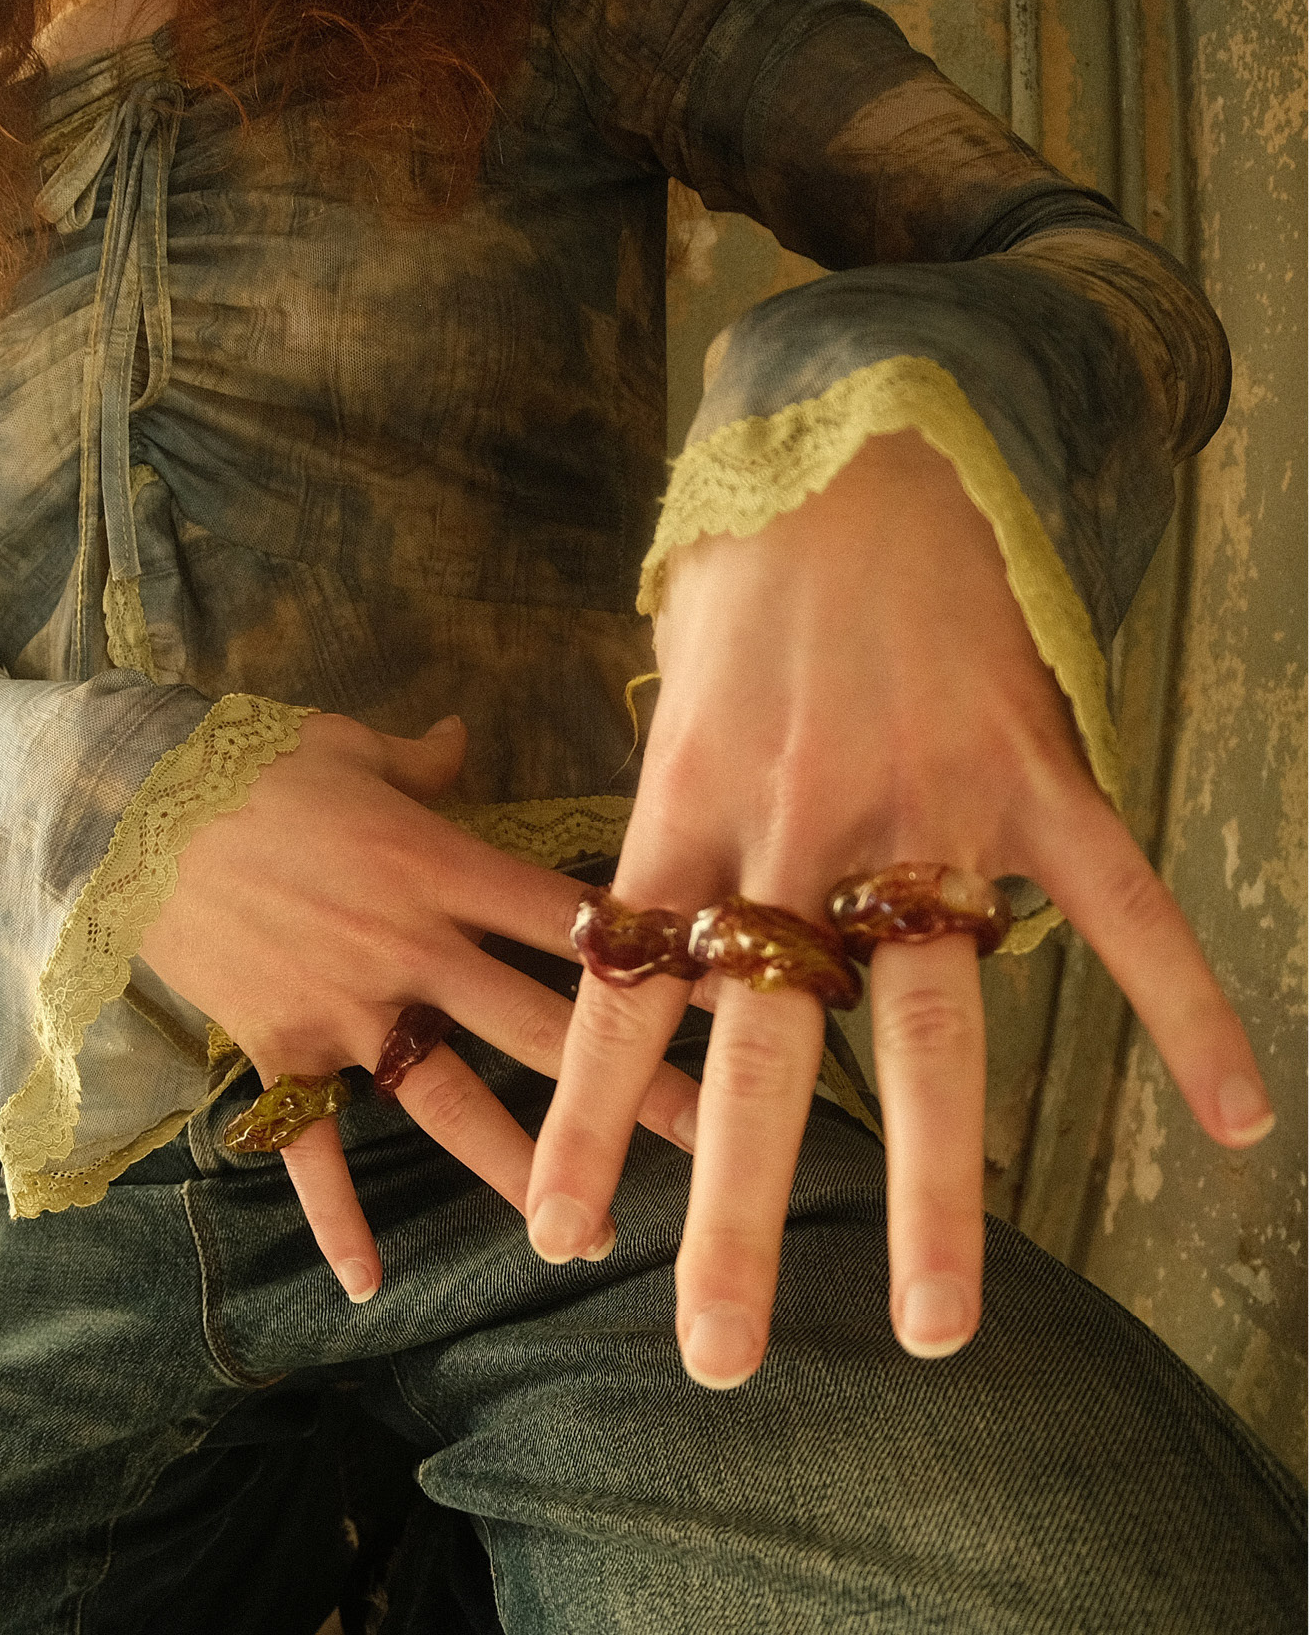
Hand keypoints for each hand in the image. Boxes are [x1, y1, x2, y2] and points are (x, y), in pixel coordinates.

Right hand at [137, 711, 699, 1299]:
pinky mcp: (282, 1053)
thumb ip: (422, 759)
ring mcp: (347, 1012)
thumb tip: (462, 735)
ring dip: (519, 1167)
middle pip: (540, 1027)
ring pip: (451, 1103)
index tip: (724, 989)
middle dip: (631, 1083)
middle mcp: (409, 948)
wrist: (123, 809)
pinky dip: (336, 1218)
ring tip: (581, 1231)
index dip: (649, 949)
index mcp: (438, 866)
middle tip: (714, 1139)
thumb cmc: (245, 764)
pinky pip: (314, 1149)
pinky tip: (368, 1285)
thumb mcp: (346, 744)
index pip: (567, 918)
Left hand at [526, 429, 1274, 1385]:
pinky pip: (1119, 911)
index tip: (557, 1234)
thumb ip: (667, 815)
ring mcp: (926, 811)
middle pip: (765, 1050)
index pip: (625, 990)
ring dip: (938, 1185)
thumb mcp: (670, 688)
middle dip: (738, 1212)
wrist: (862, 438)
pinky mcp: (1035, 780)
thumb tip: (649, 926)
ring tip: (934, 1328)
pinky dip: (1182, 1008)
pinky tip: (1235, 1118)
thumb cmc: (752, 571)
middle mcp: (801, 829)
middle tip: (717, 1355)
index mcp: (690, 804)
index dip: (586, 1116)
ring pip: (935, 1027)